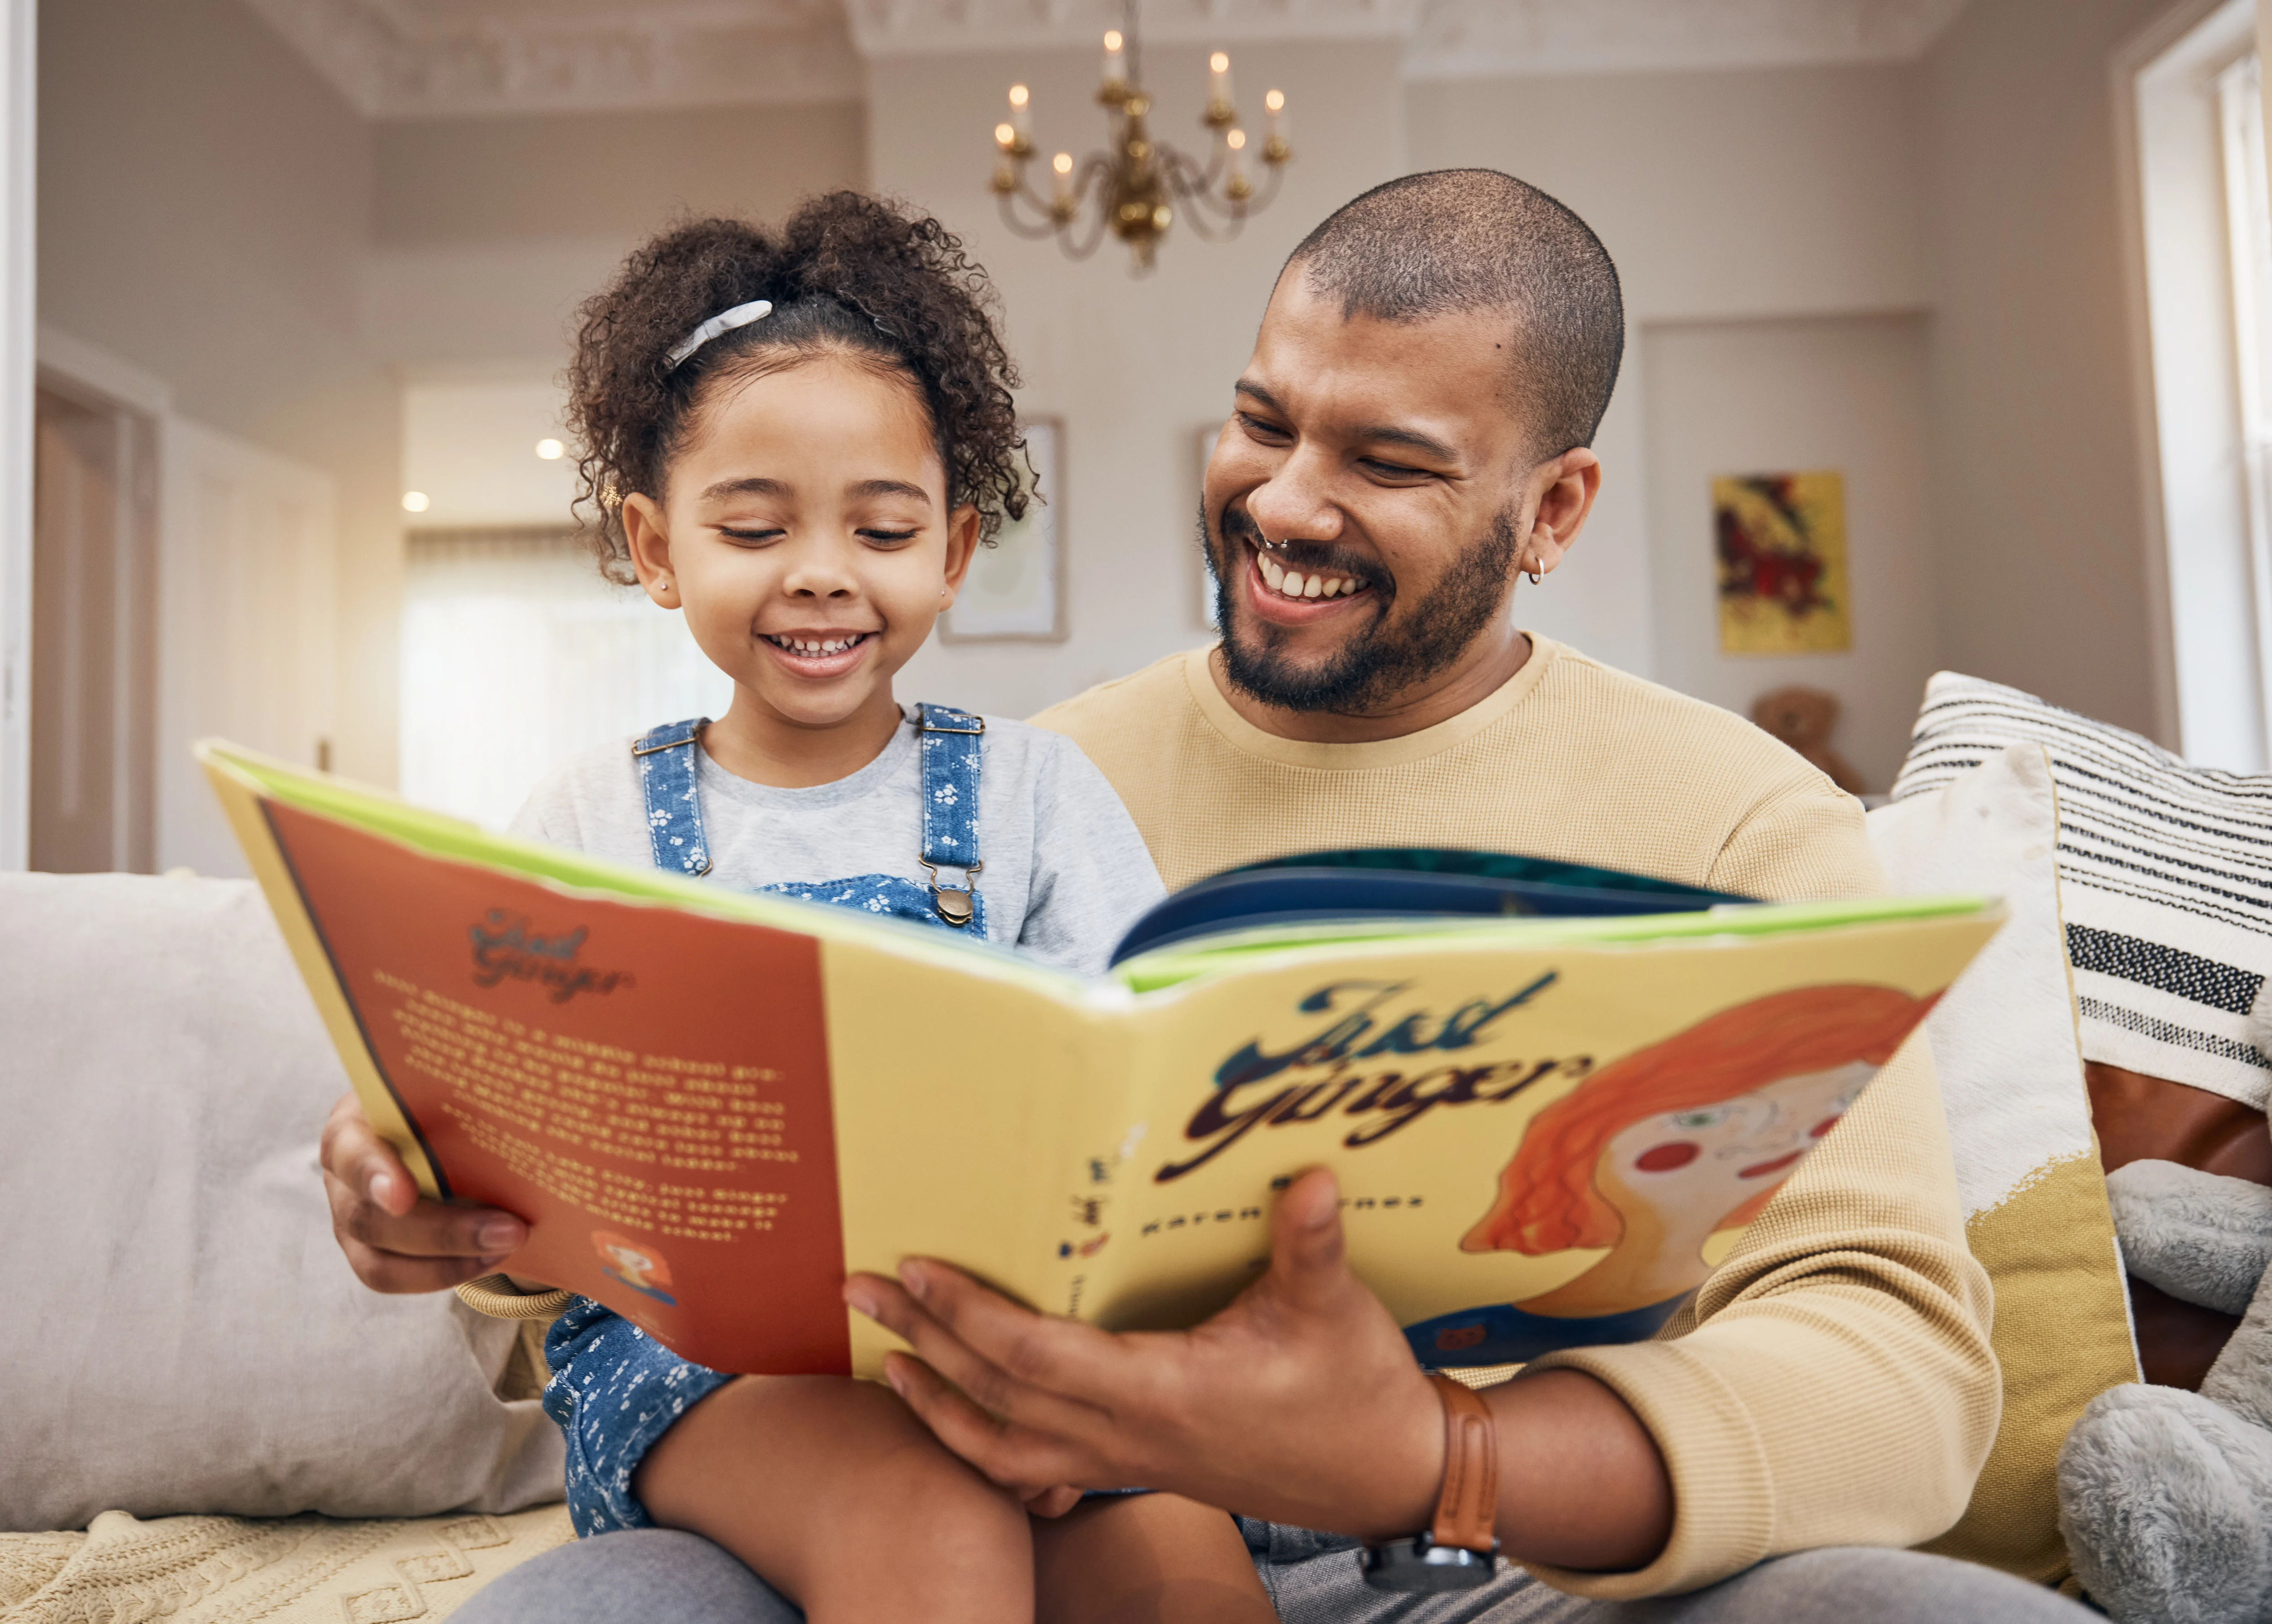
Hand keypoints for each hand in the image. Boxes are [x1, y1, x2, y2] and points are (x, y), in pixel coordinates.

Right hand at [320, 1092, 525, 1291]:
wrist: (437, 1131)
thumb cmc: (440, 1104)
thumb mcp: (444, 1092)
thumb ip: (465, 1098)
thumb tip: (524, 1095)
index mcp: (353, 1126)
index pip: (350, 1150)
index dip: (373, 1174)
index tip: (402, 1197)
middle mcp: (343, 1178)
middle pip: (370, 1219)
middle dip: (442, 1233)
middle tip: (510, 1230)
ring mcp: (351, 1221)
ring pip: (379, 1263)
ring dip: (448, 1264)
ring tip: (506, 1247)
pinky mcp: (367, 1253)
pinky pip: (395, 1279)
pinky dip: (445, 1273)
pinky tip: (490, 1258)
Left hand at [846, 1167, 1674, 1570]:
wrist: (1385, 1476)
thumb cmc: (1357, 1394)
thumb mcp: (1335, 1310)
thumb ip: (1311, 1243)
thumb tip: (1312, 1178)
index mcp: (1159, 1392)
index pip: (1035, 1352)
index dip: (969, 1312)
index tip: (916, 1267)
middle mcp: (1127, 1436)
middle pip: (995, 1393)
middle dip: (920, 1339)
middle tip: (857, 1288)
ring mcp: (1126, 1462)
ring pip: (1003, 1445)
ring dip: (935, 1403)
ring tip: (882, 1363)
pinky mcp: (1137, 1470)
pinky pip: (1035, 1467)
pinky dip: (983, 1444)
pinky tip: (959, 1422)